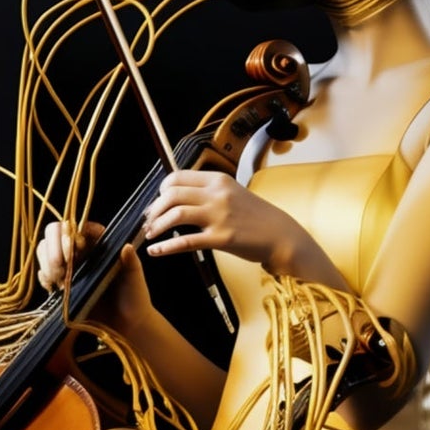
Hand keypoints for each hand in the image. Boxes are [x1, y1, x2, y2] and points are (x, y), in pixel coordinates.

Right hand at [35, 217, 153, 333]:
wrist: (125, 324)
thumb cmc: (134, 297)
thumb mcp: (135, 278)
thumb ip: (131, 263)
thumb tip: (126, 247)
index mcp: (99, 242)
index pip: (78, 226)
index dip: (69, 233)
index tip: (71, 248)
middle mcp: (81, 249)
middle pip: (55, 233)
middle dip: (52, 248)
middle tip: (60, 268)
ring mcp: (69, 265)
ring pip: (44, 249)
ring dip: (46, 262)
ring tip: (59, 282)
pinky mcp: (61, 282)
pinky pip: (44, 272)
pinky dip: (44, 277)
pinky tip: (54, 287)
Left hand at [142, 170, 311, 272]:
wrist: (281, 235)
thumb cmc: (255, 217)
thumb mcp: (232, 193)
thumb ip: (208, 191)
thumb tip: (178, 196)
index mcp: (218, 180)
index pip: (177, 177)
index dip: (161, 191)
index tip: (157, 203)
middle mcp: (217, 194)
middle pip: (171, 194)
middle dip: (154, 209)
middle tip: (148, 221)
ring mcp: (219, 216)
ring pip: (175, 214)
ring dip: (156, 225)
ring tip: (150, 235)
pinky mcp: (221, 238)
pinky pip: (186, 241)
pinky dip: (166, 247)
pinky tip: (155, 251)